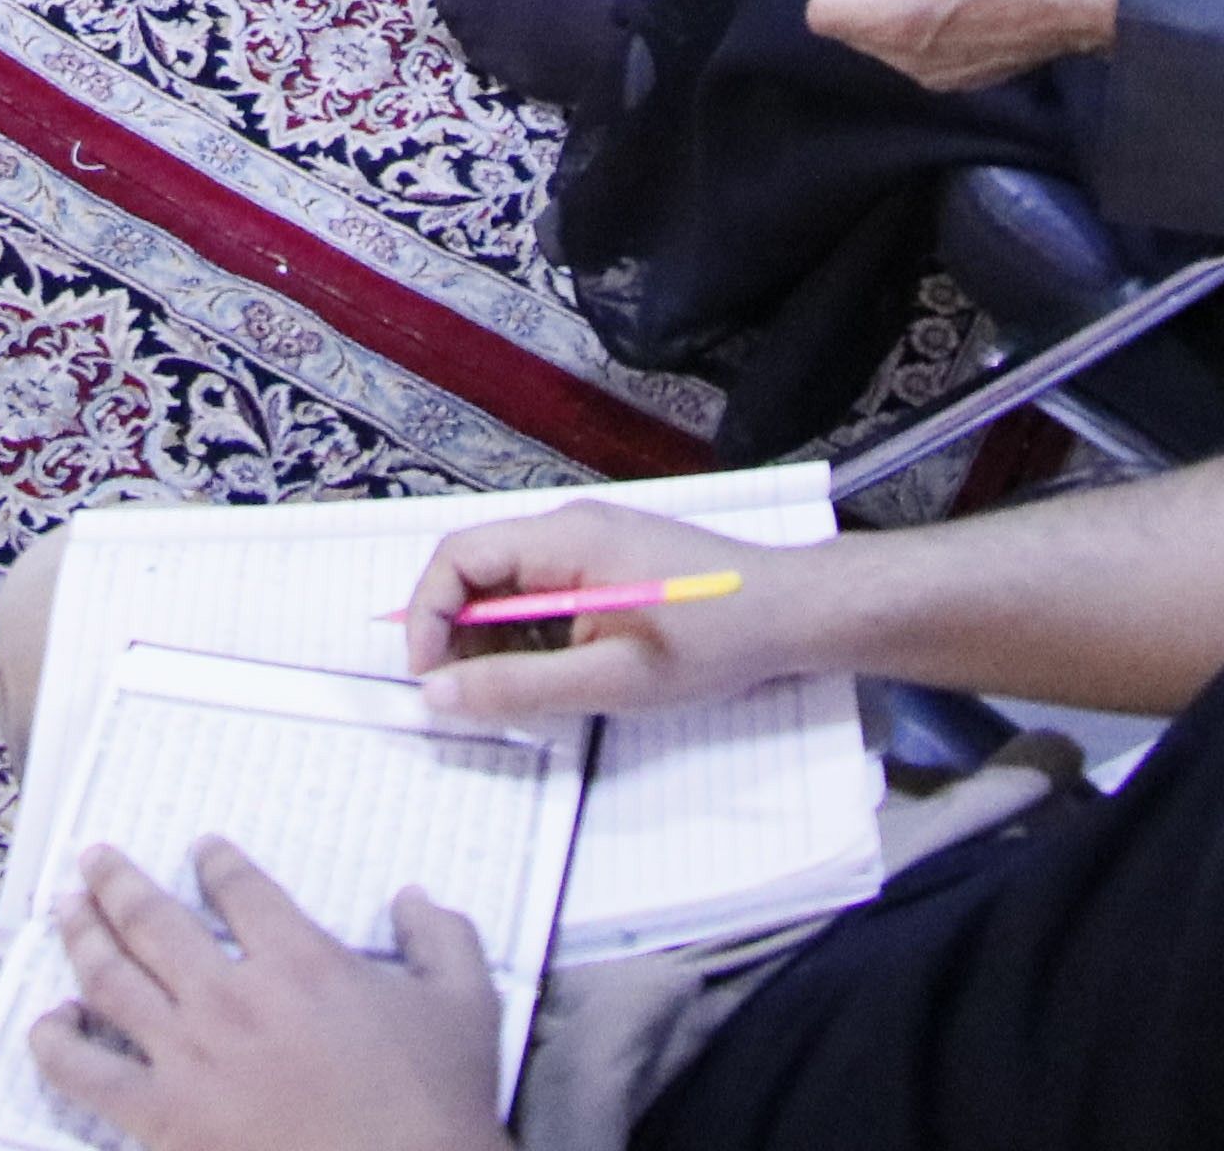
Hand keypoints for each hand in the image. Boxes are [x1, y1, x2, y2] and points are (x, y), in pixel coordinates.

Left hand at [25, 845, 504, 1150]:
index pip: (238, 890)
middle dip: (116, 880)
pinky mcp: (164, 1118)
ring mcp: (190, 1057)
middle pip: (152, 918)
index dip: (215, 861)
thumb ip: (441, 938)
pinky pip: (88, 1076)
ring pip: (110, 978)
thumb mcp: (465, 1005)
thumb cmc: (436, 1106)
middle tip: (94, 859)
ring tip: (64, 910)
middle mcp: (232, 997)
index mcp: (300, 960)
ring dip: (80, 936)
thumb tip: (414, 897)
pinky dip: (56, 1046)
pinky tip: (47, 1025)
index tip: (202, 851)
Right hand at [398, 497, 804, 719]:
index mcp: (563, 537)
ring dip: (498, 640)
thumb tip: (436, 695)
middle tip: (471, 698)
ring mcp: (590, 541)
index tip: (429, 678)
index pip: (458, 556)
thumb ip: (521, 686)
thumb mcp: (613, 678)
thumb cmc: (712, 642)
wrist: (796, 613)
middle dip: (459, 635)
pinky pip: (545, 592)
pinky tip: (562, 674)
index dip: (427, 615)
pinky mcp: (610, 562)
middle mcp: (568, 526)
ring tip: (524, 694)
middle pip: (478, 569)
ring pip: (509, 585)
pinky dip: (533, 635)